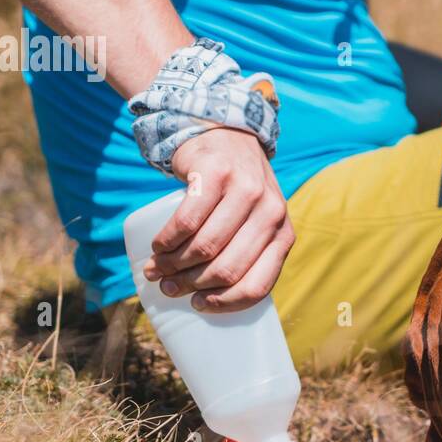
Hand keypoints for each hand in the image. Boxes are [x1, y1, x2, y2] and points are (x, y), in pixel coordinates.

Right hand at [142, 127, 294, 311]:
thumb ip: (250, 253)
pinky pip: (187, 221)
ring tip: (157, 269)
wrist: (228, 136)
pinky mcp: (216, 174)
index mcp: (284, 234)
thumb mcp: (258, 222)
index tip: (200, 304)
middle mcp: (271, 213)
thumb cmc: (238, 192)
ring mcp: (245, 191)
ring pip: (204, 247)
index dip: (225, 303)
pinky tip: (159, 246)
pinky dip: (167, 240)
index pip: (258, 285)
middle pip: (226, 269)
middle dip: (191, 285)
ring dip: (173, 265)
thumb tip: (209, 298)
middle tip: (169, 287)